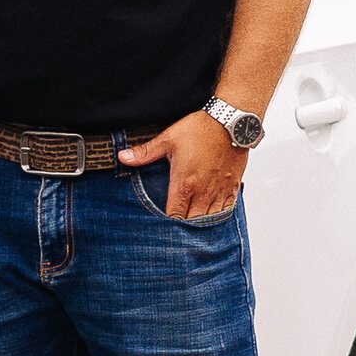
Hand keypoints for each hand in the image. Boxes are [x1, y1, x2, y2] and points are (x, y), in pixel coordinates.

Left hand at [120, 111, 245, 220]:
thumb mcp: (167, 139)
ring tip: (192, 232)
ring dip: (201, 227)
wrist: (230, 121)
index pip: (174, 216)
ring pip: (210, 221)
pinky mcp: (232, 188)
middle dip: (184, 231)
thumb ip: (144, 153)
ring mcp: (219, 191)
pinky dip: (218, 218)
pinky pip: (226, 212)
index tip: (161, 228)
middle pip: (192, 224)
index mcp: (184, 184)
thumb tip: (122, 157)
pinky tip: (210, 220)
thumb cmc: (199, 129)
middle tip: (176, 234)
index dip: (167, 225)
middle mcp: (203, 192)